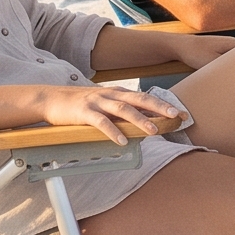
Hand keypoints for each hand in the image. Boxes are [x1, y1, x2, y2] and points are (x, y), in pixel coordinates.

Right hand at [36, 84, 182, 143]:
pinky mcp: (84, 112)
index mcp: (118, 93)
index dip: (165, 104)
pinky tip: (122, 141)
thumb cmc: (81, 105)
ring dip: (140, 120)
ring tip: (153, 131)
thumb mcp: (105, 104)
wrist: (52, 99)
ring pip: (123, 110)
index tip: (183, 114)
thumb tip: (147, 120)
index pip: (146, 97)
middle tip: (175, 116)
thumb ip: (124, 111)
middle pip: (139, 99)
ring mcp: (97, 102)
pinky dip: (113, 132)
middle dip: (159, 107)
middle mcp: (111, 95)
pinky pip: (101, 122)